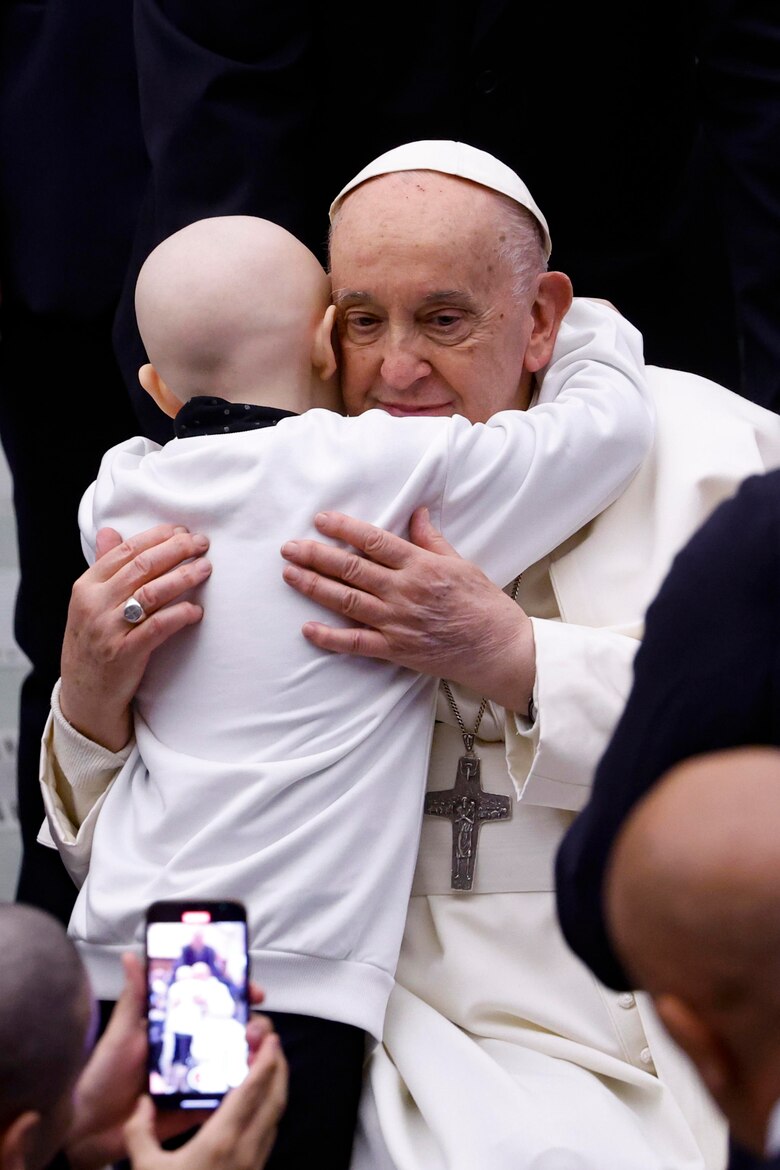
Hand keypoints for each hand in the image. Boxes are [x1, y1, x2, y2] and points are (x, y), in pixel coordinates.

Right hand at [60, 524, 211, 749]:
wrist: (84, 694)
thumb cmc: (93, 643)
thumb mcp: (90, 603)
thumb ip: (104, 567)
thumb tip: (111, 530)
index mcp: (86, 586)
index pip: (125, 550)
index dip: (158, 537)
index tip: (183, 531)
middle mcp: (95, 604)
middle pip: (142, 566)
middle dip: (176, 550)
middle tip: (202, 544)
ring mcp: (108, 629)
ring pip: (152, 593)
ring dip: (183, 577)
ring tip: (206, 569)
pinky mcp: (124, 654)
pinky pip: (158, 627)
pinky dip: (180, 614)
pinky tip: (196, 610)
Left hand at [67, 953, 272, 1169]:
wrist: (92, 1126)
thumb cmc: (104, 1075)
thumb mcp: (121, 1032)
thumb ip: (134, 996)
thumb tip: (131, 956)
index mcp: (175, 1025)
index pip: (212, 1002)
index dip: (235, 993)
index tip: (251, 989)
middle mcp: (191, 1047)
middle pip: (232, 1028)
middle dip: (252, 1021)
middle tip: (254, 1024)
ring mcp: (197, 1076)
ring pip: (236, 1058)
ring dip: (252, 1050)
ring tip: (255, 1047)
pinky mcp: (197, 1105)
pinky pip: (227, 1094)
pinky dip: (242, 1085)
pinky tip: (250, 1077)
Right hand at [122, 1032, 286, 1169]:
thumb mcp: (145, 1168)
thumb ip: (140, 1132)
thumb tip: (141, 1103)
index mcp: (221, 1142)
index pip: (252, 1091)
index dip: (265, 1061)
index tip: (270, 1039)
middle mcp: (245, 1151)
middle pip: (275, 1099)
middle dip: (279, 1068)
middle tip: (273, 1044)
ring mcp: (253, 1165)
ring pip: (276, 1117)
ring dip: (277, 1088)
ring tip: (268, 1068)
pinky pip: (269, 1134)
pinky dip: (269, 1111)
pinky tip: (257, 1107)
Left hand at [281, 506, 535, 712]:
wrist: (498, 648)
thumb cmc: (483, 605)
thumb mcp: (461, 564)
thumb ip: (432, 540)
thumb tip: (416, 513)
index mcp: (420, 565)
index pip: (373, 540)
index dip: (343, 529)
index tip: (320, 520)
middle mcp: (404, 591)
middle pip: (350, 569)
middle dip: (315, 556)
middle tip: (289, 547)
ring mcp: (397, 622)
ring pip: (346, 601)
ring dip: (314, 587)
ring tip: (290, 574)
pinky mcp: (396, 649)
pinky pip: (356, 643)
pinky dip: (330, 637)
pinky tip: (307, 628)